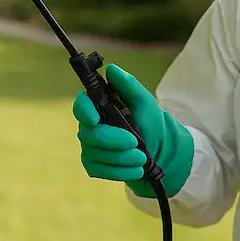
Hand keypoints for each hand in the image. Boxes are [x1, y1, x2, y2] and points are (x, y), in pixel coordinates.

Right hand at [72, 64, 193, 197]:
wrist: (158, 150)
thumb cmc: (149, 122)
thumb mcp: (145, 102)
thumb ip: (129, 85)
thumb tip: (112, 69)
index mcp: (99, 107)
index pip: (81, 105)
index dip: (84, 111)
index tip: (95, 118)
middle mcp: (90, 126)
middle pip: (90, 134)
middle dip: (113, 140)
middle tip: (135, 143)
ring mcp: (90, 147)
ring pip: (96, 154)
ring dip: (122, 158)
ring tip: (142, 158)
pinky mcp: (94, 165)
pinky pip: (101, 170)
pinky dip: (121, 171)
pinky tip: (137, 170)